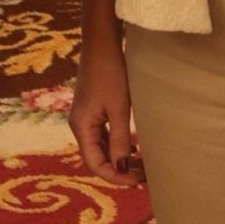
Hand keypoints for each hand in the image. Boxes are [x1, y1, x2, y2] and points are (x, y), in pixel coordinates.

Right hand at [69, 43, 144, 186]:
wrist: (101, 41)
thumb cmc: (110, 72)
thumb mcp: (118, 108)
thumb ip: (120, 140)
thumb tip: (121, 168)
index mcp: (81, 126)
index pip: (95, 164)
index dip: (115, 177)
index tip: (138, 182)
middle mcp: (79, 124)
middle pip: (97, 157)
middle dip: (120, 169)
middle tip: (144, 175)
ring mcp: (85, 116)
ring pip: (101, 147)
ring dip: (119, 157)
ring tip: (142, 164)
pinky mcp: (91, 108)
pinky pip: (102, 135)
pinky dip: (117, 144)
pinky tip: (133, 146)